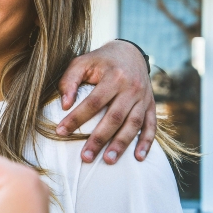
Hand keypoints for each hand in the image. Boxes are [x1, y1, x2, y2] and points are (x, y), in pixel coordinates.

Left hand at [57, 40, 156, 163]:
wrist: (130, 52)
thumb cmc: (100, 61)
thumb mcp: (82, 62)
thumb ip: (70, 81)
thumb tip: (64, 105)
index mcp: (114, 76)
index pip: (93, 102)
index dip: (76, 118)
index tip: (61, 132)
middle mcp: (132, 88)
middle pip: (115, 117)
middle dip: (99, 139)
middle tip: (85, 157)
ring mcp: (144, 98)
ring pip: (133, 124)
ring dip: (121, 144)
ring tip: (108, 160)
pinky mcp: (151, 105)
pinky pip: (152, 126)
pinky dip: (146, 142)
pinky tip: (138, 158)